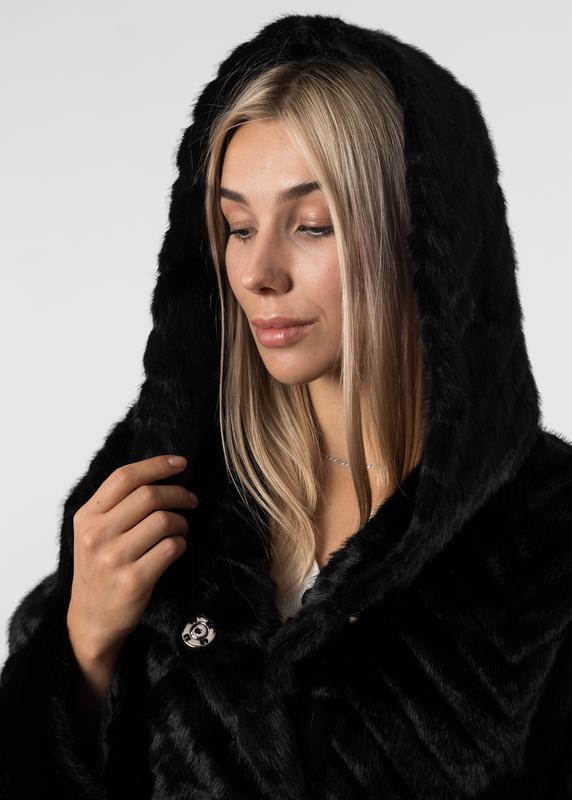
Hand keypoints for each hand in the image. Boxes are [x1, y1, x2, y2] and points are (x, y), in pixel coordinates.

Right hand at [66, 454, 197, 662]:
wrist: (92, 619)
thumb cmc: (100, 569)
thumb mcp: (93, 533)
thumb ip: (115, 505)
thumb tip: (158, 474)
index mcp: (86, 517)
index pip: (124, 477)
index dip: (157, 465)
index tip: (181, 463)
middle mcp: (97, 535)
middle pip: (149, 496)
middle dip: (179, 494)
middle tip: (191, 500)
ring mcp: (114, 558)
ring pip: (164, 520)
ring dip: (182, 522)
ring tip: (181, 529)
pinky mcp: (134, 580)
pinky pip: (172, 548)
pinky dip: (181, 544)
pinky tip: (176, 548)